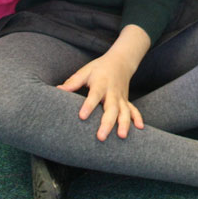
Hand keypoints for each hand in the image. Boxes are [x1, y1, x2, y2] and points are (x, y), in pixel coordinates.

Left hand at [58, 26, 148, 140]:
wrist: (120, 61)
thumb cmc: (99, 68)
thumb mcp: (85, 71)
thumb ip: (73, 82)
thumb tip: (58, 90)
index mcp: (101, 84)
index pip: (94, 96)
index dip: (89, 106)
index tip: (82, 116)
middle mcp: (113, 92)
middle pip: (111, 108)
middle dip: (107, 123)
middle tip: (101, 137)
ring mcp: (121, 98)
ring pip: (125, 112)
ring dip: (124, 124)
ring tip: (121, 136)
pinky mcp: (126, 101)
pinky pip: (133, 110)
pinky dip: (137, 118)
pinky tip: (139, 128)